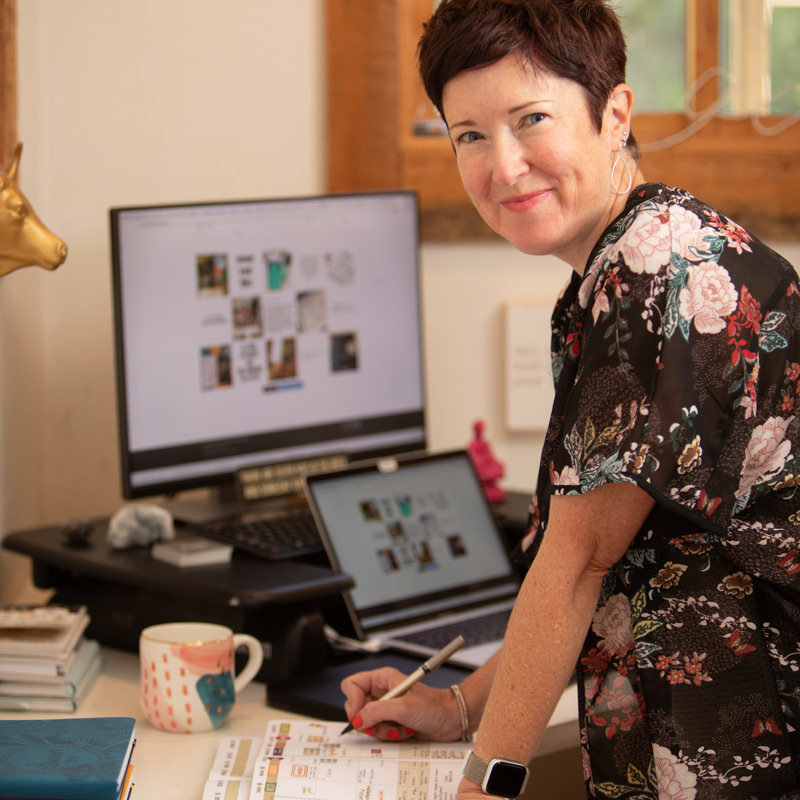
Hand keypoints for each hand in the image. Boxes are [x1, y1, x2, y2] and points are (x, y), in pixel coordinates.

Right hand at [341, 666, 462, 740]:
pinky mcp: (389, 721)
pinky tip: (403, 731)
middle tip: (384, 723)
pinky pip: (377, 731)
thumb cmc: (434, 707)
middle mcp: (380, 691)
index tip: (361, 715)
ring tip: (399, 727)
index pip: (352, 685)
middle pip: (356, 706)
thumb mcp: (403, 707)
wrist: (450, 721)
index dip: (353, 700)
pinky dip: (388, 735)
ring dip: (381, 730)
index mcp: (381, 678)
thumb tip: (357, 720)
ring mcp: (384, 707)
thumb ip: (377, 712)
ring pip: (366, 722)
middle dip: (369, 720)